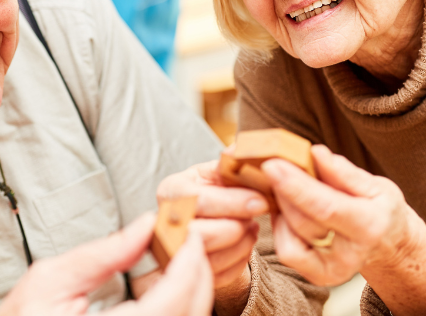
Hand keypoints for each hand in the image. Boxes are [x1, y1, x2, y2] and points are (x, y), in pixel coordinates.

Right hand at [0, 212, 213, 315]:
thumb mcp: (50, 281)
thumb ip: (103, 254)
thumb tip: (144, 226)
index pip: (174, 299)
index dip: (190, 263)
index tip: (190, 234)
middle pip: (190, 313)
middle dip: (196, 274)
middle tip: (186, 242)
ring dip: (191, 292)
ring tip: (176, 261)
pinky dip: (179, 308)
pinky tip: (168, 288)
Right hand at [156, 161, 267, 294]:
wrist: (208, 217)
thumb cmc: (214, 191)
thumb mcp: (217, 172)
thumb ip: (229, 163)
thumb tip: (237, 150)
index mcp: (171, 191)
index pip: (198, 200)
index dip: (233, 202)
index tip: (261, 202)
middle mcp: (164, 223)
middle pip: (202, 234)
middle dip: (237, 227)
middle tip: (256, 219)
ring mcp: (173, 251)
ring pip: (212, 259)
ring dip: (241, 244)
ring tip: (251, 228)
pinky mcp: (187, 272)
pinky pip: (218, 276)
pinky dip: (239, 260)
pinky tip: (245, 242)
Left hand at [263, 146, 425, 314]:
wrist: (391, 245)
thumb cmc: (381, 210)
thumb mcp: (376, 186)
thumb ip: (344, 173)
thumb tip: (316, 154)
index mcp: (370, 226)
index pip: (325, 207)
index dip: (295, 186)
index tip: (272, 165)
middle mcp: (351, 255)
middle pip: (303, 222)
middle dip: (283, 192)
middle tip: (274, 166)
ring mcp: (334, 272)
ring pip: (290, 238)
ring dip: (281, 208)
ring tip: (287, 188)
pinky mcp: (318, 277)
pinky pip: (287, 252)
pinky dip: (282, 228)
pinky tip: (289, 211)